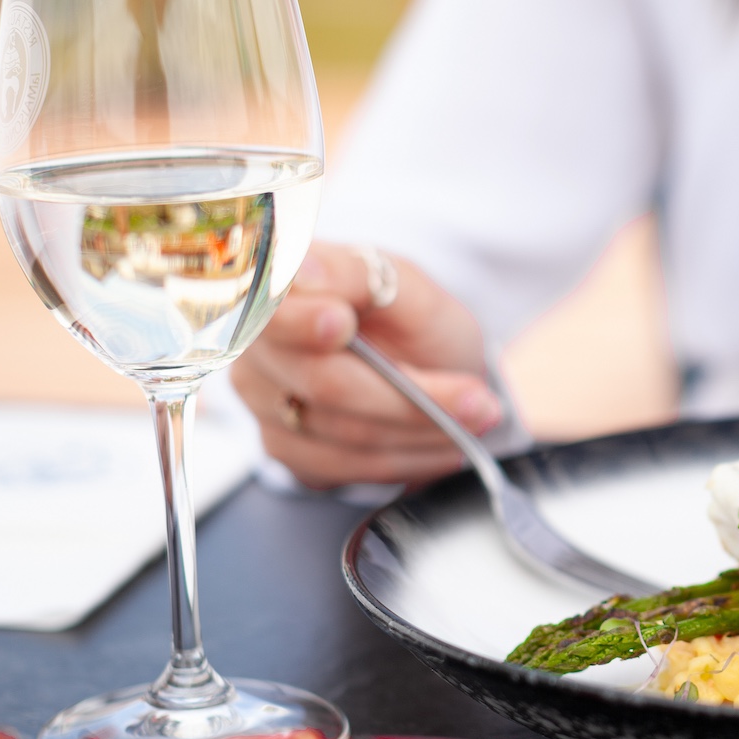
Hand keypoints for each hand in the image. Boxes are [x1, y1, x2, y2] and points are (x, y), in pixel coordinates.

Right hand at [232, 243, 501, 487]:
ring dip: (420, 434)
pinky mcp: (282, 447)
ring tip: (475, 420)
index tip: (341, 322)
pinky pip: (343, 467)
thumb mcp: (410, 286)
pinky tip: (440, 444)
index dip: (302, 320)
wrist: (430, 370)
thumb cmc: (416, 322)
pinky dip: (405, 460)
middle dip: (411, 400)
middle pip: (324, 384)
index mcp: (281, 287)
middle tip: (479, 403)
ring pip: (343, 435)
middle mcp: (259, 345)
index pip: (272, 308)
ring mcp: (262, 399)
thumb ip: (363, 277)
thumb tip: (307, 270)